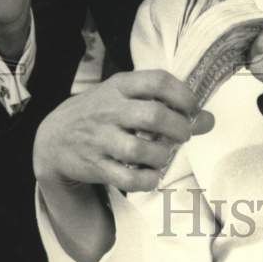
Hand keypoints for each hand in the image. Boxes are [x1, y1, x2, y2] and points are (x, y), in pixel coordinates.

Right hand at [33, 69, 214, 192]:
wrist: (53, 138)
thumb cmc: (102, 112)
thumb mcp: (127, 98)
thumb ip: (165, 104)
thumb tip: (209, 120)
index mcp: (120, 86)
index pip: (158, 81)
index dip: (184, 95)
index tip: (192, 108)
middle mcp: (110, 110)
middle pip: (154, 116)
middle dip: (179, 128)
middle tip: (183, 134)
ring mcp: (101, 139)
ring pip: (141, 150)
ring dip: (162, 156)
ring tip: (164, 155)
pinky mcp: (95, 166)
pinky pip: (128, 179)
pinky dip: (147, 180)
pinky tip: (151, 174)